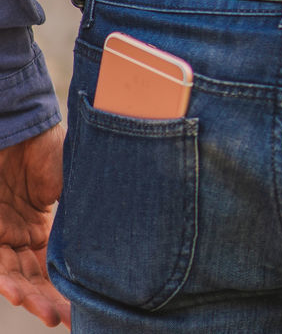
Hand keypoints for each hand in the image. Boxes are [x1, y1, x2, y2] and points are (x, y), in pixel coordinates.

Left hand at [0, 124, 69, 327]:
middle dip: (52, 300)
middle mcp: (22, 234)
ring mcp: (2, 232)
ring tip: (50, 314)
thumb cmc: (51, 149)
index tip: (89, 309)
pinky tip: (19, 295)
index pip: (57, 265)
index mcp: (47, 224)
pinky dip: (6, 281)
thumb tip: (110, 246)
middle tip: (70, 319)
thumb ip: (81, 218)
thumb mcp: (75, 188)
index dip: (71, 288)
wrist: (20, 127)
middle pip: (36, 277)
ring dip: (30, 297)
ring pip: (14, 276)